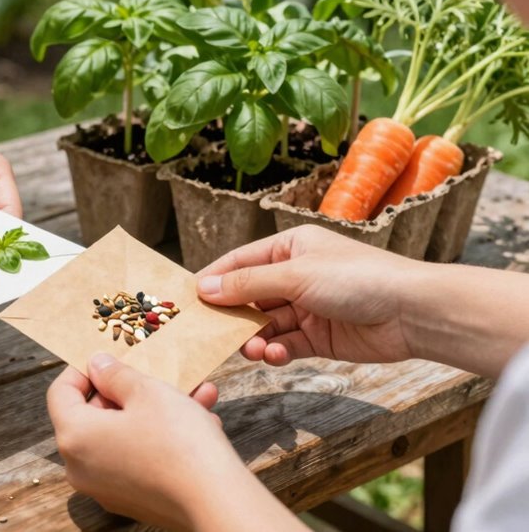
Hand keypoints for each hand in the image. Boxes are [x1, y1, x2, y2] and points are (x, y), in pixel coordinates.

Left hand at [47, 355, 229, 529]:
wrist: (218, 502)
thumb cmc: (178, 442)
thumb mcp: (147, 392)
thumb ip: (115, 374)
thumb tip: (97, 365)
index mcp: (74, 437)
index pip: (60, 393)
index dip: (81, 369)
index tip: (107, 358)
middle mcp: (81, 468)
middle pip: (92, 415)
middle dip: (128, 390)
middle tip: (155, 372)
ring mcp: (105, 488)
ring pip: (123, 435)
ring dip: (154, 410)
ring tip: (194, 392)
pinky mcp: (132, 500)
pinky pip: (137, 458)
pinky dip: (160, 438)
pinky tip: (199, 421)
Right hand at [196, 225, 418, 366]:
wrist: (413, 312)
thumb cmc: (359, 279)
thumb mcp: (295, 275)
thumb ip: (247, 284)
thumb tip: (203, 288)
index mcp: (290, 248)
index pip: (240, 263)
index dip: (214, 281)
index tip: (189, 301)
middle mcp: (296, 276)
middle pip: (249, 297)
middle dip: (232, 316)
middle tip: (212, 334)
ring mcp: (307, 308)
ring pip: (265, 325)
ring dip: (254, 338)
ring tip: (250, 349)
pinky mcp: (319, 338)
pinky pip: (285, 345)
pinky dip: (275, 352)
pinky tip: (273, 355)